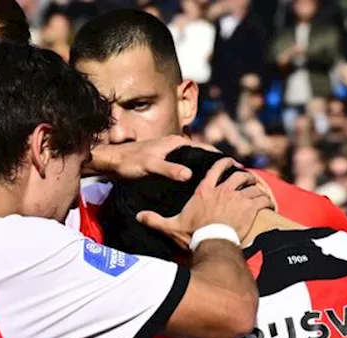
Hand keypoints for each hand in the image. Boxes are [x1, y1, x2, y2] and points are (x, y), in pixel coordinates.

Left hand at [90, 136, 218, 182]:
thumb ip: (169, 169)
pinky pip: (185, 167)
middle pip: (202, 155)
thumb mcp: (150, 165)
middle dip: (215, 166)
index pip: (205, 148)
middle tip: (229, 181)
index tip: (234, 168)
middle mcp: (177, 146)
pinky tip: (196, 187)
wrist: (112, 162)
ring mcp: (172, 154)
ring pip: (194, 162)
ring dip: (204, 171)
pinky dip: (193, 174)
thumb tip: (189, 175)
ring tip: (217, 186)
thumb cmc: (130, 161)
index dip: (219, 158)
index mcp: (177, 142)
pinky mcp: (166, 162)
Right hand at [136, 158, 274, 248]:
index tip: (232, 162)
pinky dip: (266, 200)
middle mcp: (222, 190)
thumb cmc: (193, 234)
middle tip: (249, 181)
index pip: (216, 169)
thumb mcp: (172, 226)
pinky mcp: (249, 207)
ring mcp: (237, 197)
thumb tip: (138, 216)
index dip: (225, 163)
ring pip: (252, 186)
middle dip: (246, 177)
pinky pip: (262, 199)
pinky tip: (269, 204)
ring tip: (260, 193)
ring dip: (258, 189)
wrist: (212, 242)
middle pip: (239, 176)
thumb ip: (155, 220)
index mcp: (205, 190)